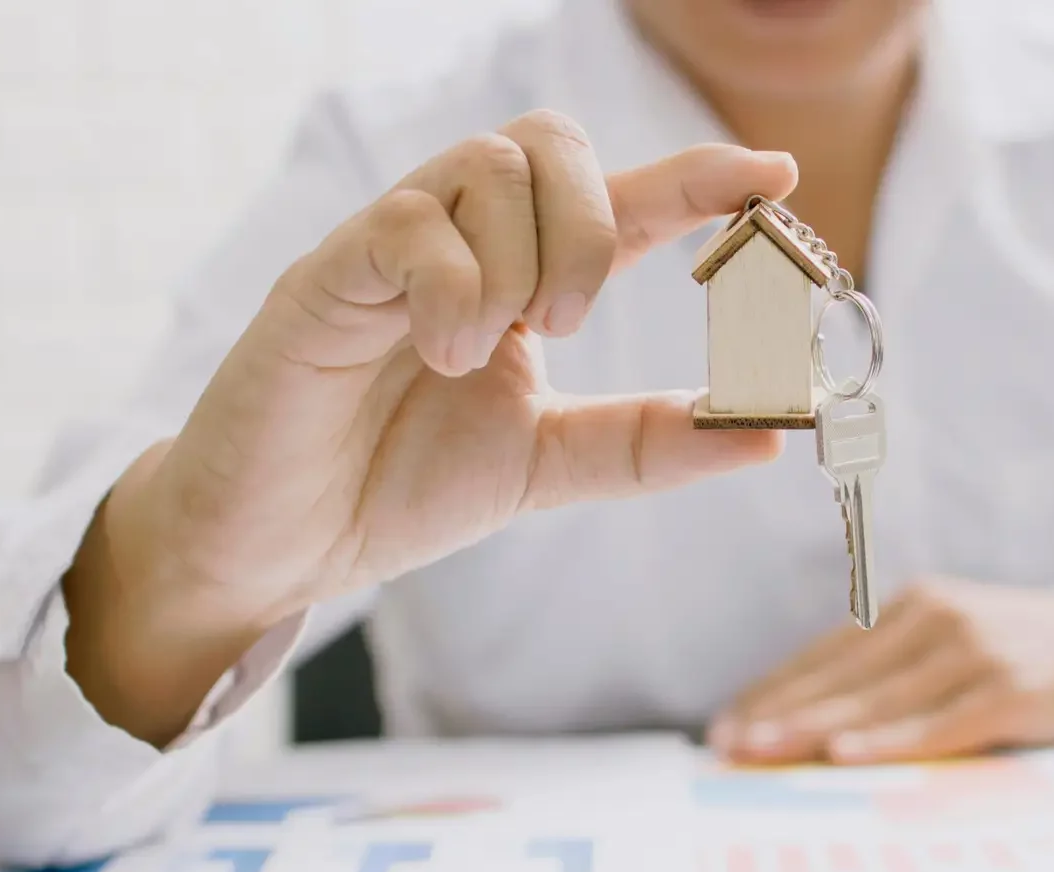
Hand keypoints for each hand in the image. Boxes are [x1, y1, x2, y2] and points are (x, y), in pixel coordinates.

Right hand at [64, 110, 799, 741]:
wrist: (278, 547)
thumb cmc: (397, 489)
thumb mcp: (549, 467)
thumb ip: (647, 444)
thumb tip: (765, 433)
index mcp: (518, 280)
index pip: (617, 202)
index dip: (696, 179)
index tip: (775, 173)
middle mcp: (460, 243)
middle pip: (552, 143)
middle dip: (594, 227)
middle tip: (567, 328)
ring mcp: (391, 247)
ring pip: (490, 164)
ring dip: (522, 262)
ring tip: (485, 353)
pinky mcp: (327, 273)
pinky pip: (411, 222)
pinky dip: (453, 289)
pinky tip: (440, 355)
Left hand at [708, 578, 1053, 764]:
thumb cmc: (1024, 658)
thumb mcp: (954, 647)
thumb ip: (895, 674)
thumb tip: (813, 729)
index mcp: (913, 606)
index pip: (826, 654)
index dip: (772, 691)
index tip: (723, 727)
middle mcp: (937, 618)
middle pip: (841, 676)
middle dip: (777, 714)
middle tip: (726, 748)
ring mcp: (974, 651)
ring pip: (878, 698)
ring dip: (814, 729)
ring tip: (762, 753)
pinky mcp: (1009, 688)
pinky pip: (939, 722)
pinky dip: (890, 741)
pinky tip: (847, 755)